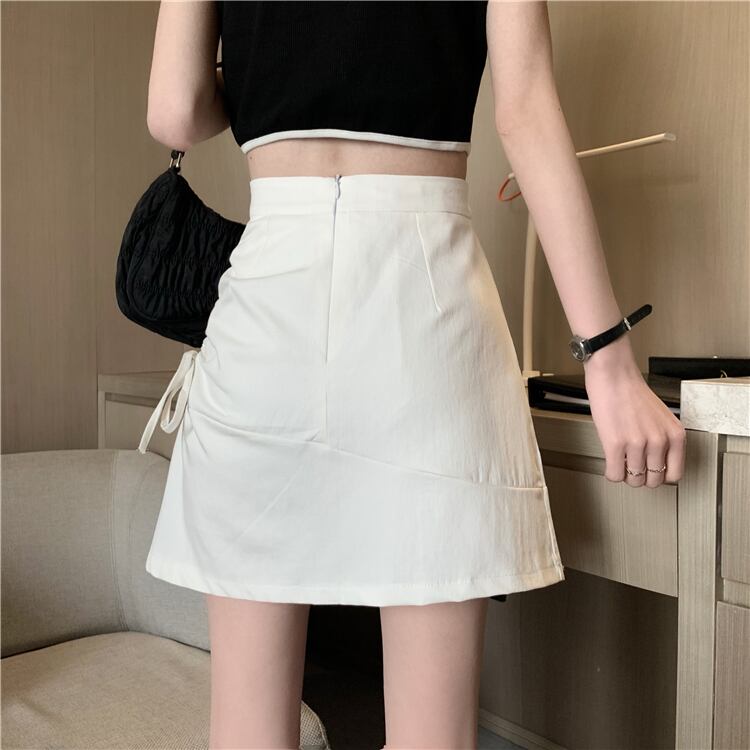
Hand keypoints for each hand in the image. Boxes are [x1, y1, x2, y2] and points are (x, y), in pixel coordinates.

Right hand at [583, 337, 686, 487]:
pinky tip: (609, 464)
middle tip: (632, 467)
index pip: (674, 474)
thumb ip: (663, 440)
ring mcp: (637, 444)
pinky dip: (611, 473)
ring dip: (625, 475)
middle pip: (653, 481)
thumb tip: (654, 463)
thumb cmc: (633, 392)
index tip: (650, 472)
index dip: (659, 476)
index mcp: (675, 435)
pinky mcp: (615, 445)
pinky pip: (614, 474)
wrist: (613, 376)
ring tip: (619, 464)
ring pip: (633, 480)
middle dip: (641, 477)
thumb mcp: (661, 418)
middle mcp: (659, 441)